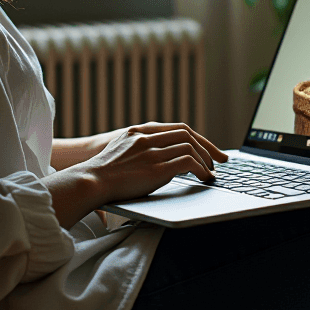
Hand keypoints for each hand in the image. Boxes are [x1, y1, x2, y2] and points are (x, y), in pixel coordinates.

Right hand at [43, 122, 226, 227]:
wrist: (89, 181)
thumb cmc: (102, 174)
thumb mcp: (120, 151)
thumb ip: (139, 148)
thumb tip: (158, 158)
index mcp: (139, 131)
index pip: (177, 128)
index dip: (197, 138)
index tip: (209, 149)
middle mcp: (146, 137)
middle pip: (187, 133)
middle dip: (207, 147)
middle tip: (220, 160)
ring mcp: (151, 151)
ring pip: (190, 146)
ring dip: (205, 160)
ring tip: (210, 173)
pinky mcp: (155, 168)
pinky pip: (188, 162)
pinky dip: (200, 169)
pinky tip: (203, 178)